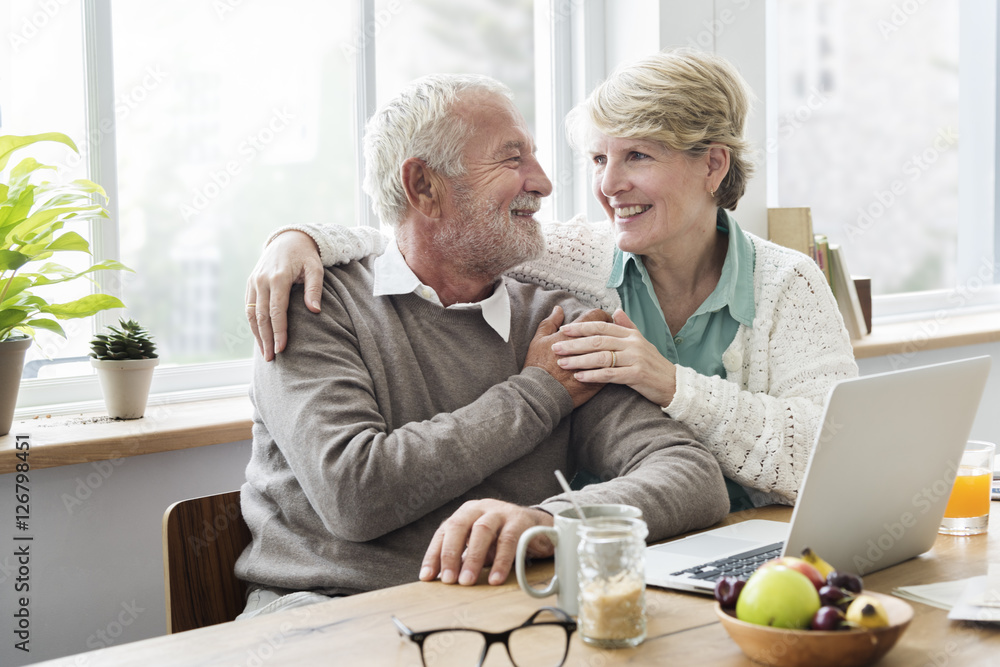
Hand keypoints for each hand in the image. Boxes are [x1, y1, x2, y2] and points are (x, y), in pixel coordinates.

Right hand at [245, 231, 323, 360]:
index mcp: (278, 278)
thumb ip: (315, 289)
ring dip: (257, 334)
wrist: (288, 239)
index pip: (277, 311)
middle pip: (262, 316)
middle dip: (266, 338)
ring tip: (265, 353)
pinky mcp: (250, 284)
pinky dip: (253, 323)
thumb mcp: (315, 268)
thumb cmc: (306, 256)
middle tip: (271, 358)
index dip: (278, 331)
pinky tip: (260, 336)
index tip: (281, 348)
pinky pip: (249, 307)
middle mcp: (262, 281)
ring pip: (252, 314)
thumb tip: (315, 311)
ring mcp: (254, 282)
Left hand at [419, 500, 553, 586]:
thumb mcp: (480, 546)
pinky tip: (495, 579)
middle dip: (451, 554)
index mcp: (466, 513)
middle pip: (459, 526)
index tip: (427, 577)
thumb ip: (464, 557)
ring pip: (482, 530)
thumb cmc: (503, 538)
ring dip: (473, 558)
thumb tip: (443, 579)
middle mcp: (481, 509)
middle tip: (449, 580)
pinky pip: (509, 541)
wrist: (539, 528)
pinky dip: (501, 562)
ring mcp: (501, 512)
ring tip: (468, 582)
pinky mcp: (521, 521)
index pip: (444, 532)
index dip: (434, 554)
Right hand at [523, 306, 612, 407]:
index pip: (596, 317)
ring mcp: (596, 364)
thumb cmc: (538, 366)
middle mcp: (588, 347)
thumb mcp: (539, 340)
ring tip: (614, 348)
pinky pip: (612, 369)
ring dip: (615, 348)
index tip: (602, 318)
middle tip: (611, 331)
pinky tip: (612, 364)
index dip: (601, 315)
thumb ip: (550, 322)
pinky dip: (613, 365)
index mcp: (575, 334)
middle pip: (608, 332)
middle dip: (611, 330)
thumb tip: (559, 309)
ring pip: (614, 351)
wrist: (541, 394)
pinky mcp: (599, 380)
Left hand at [552, 308, 677, 406]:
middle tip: (555, 347)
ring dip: (579, 360)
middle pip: (598, 341)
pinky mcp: (636, 375)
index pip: (602, 327)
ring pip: (601, 357)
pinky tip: (579, 377)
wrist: (673, 384)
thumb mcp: (642, 342)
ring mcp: (635, 359)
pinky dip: (593, 375)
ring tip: (562, 363)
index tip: (563, 330)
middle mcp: (632, 344)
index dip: (581, 328)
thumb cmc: (653, 364)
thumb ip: (627, 326)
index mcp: (631, 335)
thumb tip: (616, 311)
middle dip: (574, 344)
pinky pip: (610, 374)